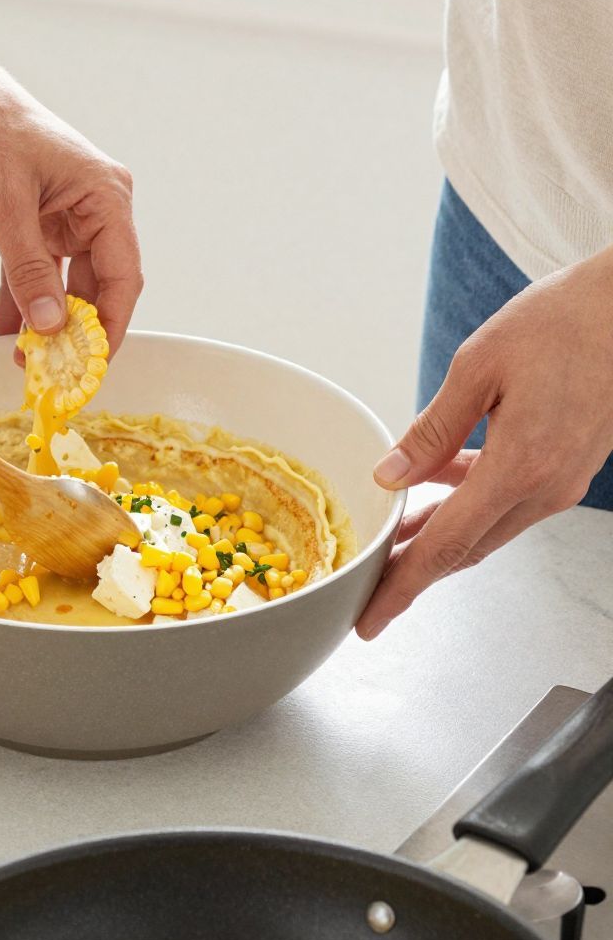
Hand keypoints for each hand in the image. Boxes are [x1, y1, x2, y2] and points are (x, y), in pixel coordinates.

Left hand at [0, 72, 141, 353]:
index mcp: (105, 196)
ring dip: (47, 323)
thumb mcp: (4, 206)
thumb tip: (51, 328)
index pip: (122, 276)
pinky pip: (33, 274)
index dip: (109, 328)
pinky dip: (21, 303)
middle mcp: (93, 208)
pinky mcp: (33, 221)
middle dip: (77, 334)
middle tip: (56, 377)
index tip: (91, 369)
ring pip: (65, 285)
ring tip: (28, 365)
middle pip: (98, 286)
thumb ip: (29, 271)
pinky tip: (5, 337)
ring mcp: (64, 215)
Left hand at [356, 248, 612, 638]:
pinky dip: (469, 501)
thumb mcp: (478, 365)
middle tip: (370, 585)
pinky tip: (440, 482)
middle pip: (466, 548)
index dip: (403, 586)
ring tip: (394, 537)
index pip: (447, 546)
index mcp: (521, 467)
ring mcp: (563, 482)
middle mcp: (546, 487)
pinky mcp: (568, 467)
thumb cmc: (564, 321)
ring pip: (487, 527)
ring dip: (439, 534)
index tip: (371, 619)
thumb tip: (390, 474)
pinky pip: (509, 500)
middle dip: (414, 570)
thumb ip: (433, 428)